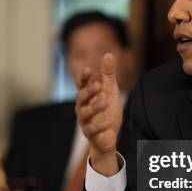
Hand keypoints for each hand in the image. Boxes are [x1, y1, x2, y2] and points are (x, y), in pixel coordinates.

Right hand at [75, 54, 121, 176]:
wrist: (109, 136)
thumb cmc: (107, 112)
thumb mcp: (110, 91)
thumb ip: (108, 74)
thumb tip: (108, 54)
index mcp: (87, 96)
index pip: (81, 84)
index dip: (83, 77)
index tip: (88, 69)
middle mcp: (82, 107)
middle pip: (81, 97)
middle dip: (89, 91)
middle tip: (99, 85)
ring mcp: (85, 121)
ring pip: (84, 113)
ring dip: (94, 107)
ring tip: (105, 101)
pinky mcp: (90, 134)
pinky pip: (91, 130)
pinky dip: (99, 125)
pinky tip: (108, 121)